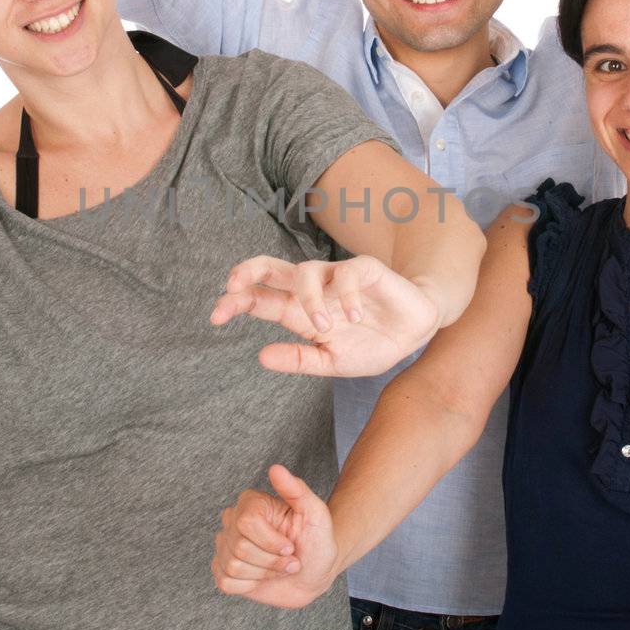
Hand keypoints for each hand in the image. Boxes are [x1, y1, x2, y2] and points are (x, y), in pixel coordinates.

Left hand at [212, 254, 442, 376]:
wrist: (414, 334)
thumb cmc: (370, 344)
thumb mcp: (331, 362)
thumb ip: (299, 360)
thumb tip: (261, 356)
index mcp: (298, 311)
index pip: (260, 298)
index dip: (235, 302)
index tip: (215, 316)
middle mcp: (312, 290)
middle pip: (270, 268)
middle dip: (247, 271)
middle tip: (233, 286)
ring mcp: (337, 277)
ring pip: (305, 271)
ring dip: (309, 300)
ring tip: (323, 327)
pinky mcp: (364, 270)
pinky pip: (347, 274)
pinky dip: (347, 295)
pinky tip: (355, 315)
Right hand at [212, 465, 338, 608]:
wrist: (316, 573)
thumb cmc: (317, 541)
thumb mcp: (315, 514)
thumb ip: (296, 489)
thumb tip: (275, 469)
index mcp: (251, 503)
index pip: (247, 522)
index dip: (272, 541)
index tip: (290, 546)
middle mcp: (234, 521)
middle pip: (240, 547)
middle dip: (271, 561)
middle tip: (289, 560)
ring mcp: (226, 546)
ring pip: (233, 566)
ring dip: (264, 573)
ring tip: (278, 568)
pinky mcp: (224, 571)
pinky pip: (225, 582)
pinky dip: (250, 585)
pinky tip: (262, 577)